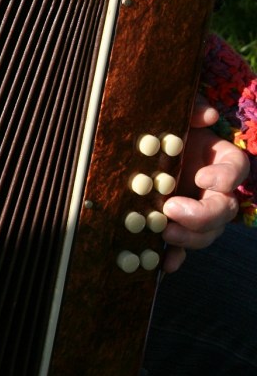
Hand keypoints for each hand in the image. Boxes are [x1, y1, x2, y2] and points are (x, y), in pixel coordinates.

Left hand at [160, 96, 248, 271]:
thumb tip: (208, 116)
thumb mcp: (175, 115)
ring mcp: (196, 211)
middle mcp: (213, 190)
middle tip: (172, 209)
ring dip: (189, 237)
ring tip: (164, 232)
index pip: (237, 169)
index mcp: (218, 160)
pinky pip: (182, 248)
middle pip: (223, 210)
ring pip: (207, 233)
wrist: (139, 149)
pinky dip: (175, 257)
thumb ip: (192, 110)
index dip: (225, 176)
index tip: (203, 176)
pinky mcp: (175, 227)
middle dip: (202, 214)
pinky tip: (163, 264)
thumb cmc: (163, 129)